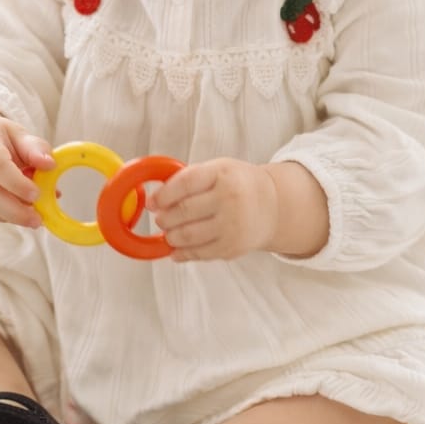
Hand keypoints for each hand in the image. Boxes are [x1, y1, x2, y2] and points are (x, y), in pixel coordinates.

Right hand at [0, 106, 54, 228]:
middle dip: (16, 211)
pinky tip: (22, 210)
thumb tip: (50, 165)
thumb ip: (34, 148)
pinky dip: (8, 216)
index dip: (17, 183)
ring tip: (35, 215)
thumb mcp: (16, 133)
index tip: (37, 194)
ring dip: (14, 216)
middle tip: (38, 219)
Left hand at [147, 158, 279, 261]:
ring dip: (170, 237)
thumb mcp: (217, 170)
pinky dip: (182, 253)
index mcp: (222, 174)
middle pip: (183, 212)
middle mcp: (229, 199)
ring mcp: (232, 225)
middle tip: (160, 219)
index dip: (162, 195)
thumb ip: (187, 179)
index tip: (152, 202)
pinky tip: (176, 249)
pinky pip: (199, 253)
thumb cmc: (236, 184)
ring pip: (187, 236)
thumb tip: (155, 200)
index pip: (184, 184)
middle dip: (164, 218)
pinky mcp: (232, 247)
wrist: (272, 206)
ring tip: (169, 232)